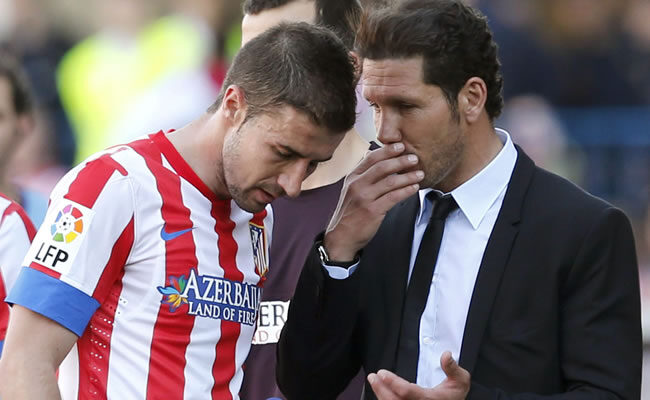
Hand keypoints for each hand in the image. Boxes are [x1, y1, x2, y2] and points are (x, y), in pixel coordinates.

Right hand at [323, 142, 423, 260]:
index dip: (387, 150)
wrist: (341, 236)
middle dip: (400, 161)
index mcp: (352, 178)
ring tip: (420, 173)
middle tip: (414, 158)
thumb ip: (362, 174)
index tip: (401, 146)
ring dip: (408, 176)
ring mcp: (364, 198)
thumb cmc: (350, 213)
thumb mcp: (350, 190)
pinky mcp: (373, 211)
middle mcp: (357, 185)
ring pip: (390, 181)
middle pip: (382, 167)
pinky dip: (406, 190)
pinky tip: (414, 187)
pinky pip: (393, 197)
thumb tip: (372, 155)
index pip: (371, 158)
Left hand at [367, 352, 469, 399]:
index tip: (382, 373)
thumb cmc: (456, 394)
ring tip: (373, 381)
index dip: (393, 383)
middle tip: (373, 377)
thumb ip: (453, 368)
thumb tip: (446, 354)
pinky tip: (380, 390)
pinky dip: (385, 398)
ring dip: (380, 394)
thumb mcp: (460, 380)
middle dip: (381, 389)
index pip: (407, 392)